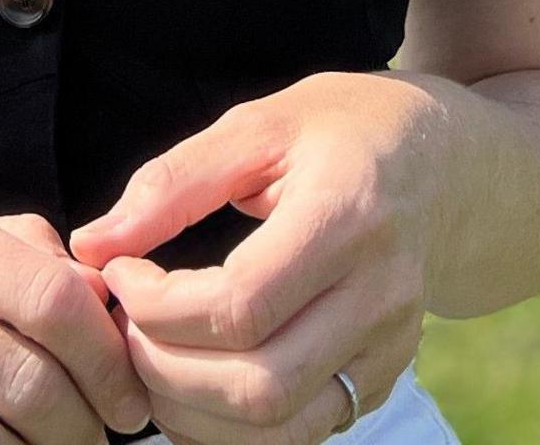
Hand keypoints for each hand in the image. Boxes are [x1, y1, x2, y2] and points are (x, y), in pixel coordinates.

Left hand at [65, 74, 449, 442]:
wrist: (446, 165)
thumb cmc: (341, 133)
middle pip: (259, 385)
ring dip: (192, 412)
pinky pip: (302, 432)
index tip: (117, 272)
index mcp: (349, 216)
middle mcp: (381, 294)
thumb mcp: (260, 126)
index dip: (157, 305)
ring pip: (280, 427)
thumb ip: (173, 183)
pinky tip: (193, 380)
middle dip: (164, 370)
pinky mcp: (383, 378)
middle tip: (122, 326)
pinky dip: (233, 427)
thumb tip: (93, 244)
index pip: (241, 306)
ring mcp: (390, 347)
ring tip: (148, 358)